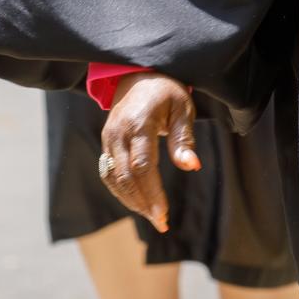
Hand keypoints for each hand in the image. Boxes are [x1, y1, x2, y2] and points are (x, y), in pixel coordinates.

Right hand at [100, 72, 203, 232]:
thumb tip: (192, 167)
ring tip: (153, 216)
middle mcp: (118, 132)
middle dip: (143, 203)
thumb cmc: (166, 92)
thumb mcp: (183, 109)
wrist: (138, 75)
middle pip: (126, 177)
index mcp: (139, 123)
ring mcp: (108, 138)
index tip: (164, 215)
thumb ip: (184, 139)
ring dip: (132, 201)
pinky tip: (138, 202)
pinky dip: (121, 191)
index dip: (153, 193)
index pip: (143, 166)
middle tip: (162, 222)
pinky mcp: (105, 143)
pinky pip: (108, 173)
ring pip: (114, 178)